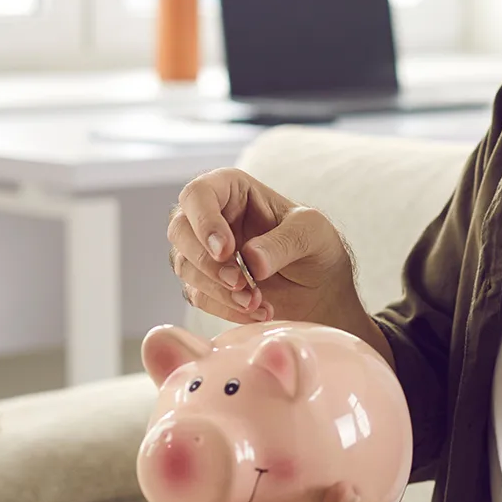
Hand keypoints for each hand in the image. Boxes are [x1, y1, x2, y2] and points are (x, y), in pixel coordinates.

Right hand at [167, 168, 357, 326]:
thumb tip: (251, 261)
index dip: (205, 222)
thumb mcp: (312, 233)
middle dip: (208, 262)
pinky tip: (258, 312)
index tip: (226, 251)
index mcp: (231, 189)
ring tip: (257, 302)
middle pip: (180, 231)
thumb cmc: (316, 247)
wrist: (321, 289)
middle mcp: (210, 216)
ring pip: (185, 267)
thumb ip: (283, 242)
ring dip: (219, 290)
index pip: (198, 194)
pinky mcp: (204, 284)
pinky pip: (199, 296)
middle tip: (241, 283)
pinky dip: (226, 308)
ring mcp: (203, 251)